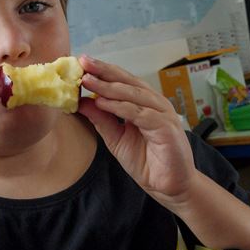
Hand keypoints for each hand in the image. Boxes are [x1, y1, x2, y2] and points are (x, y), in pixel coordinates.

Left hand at [76, 55, 196, 202]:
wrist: (168, 186)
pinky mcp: (166, 127)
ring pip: (133, 94)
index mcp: (145, 103)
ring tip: (88, 81)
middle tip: (84, 62)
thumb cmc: (147, 162)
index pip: (122, 82)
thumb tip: (82, 102)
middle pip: (128, 81)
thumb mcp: (116, 138)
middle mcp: (155, 104)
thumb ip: (102, 119)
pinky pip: (140, 113)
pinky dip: (120, 107)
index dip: (103, 72)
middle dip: (104, 72)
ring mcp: (162, 114)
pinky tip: (103, 103)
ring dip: (109, 87)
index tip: (82, 63)